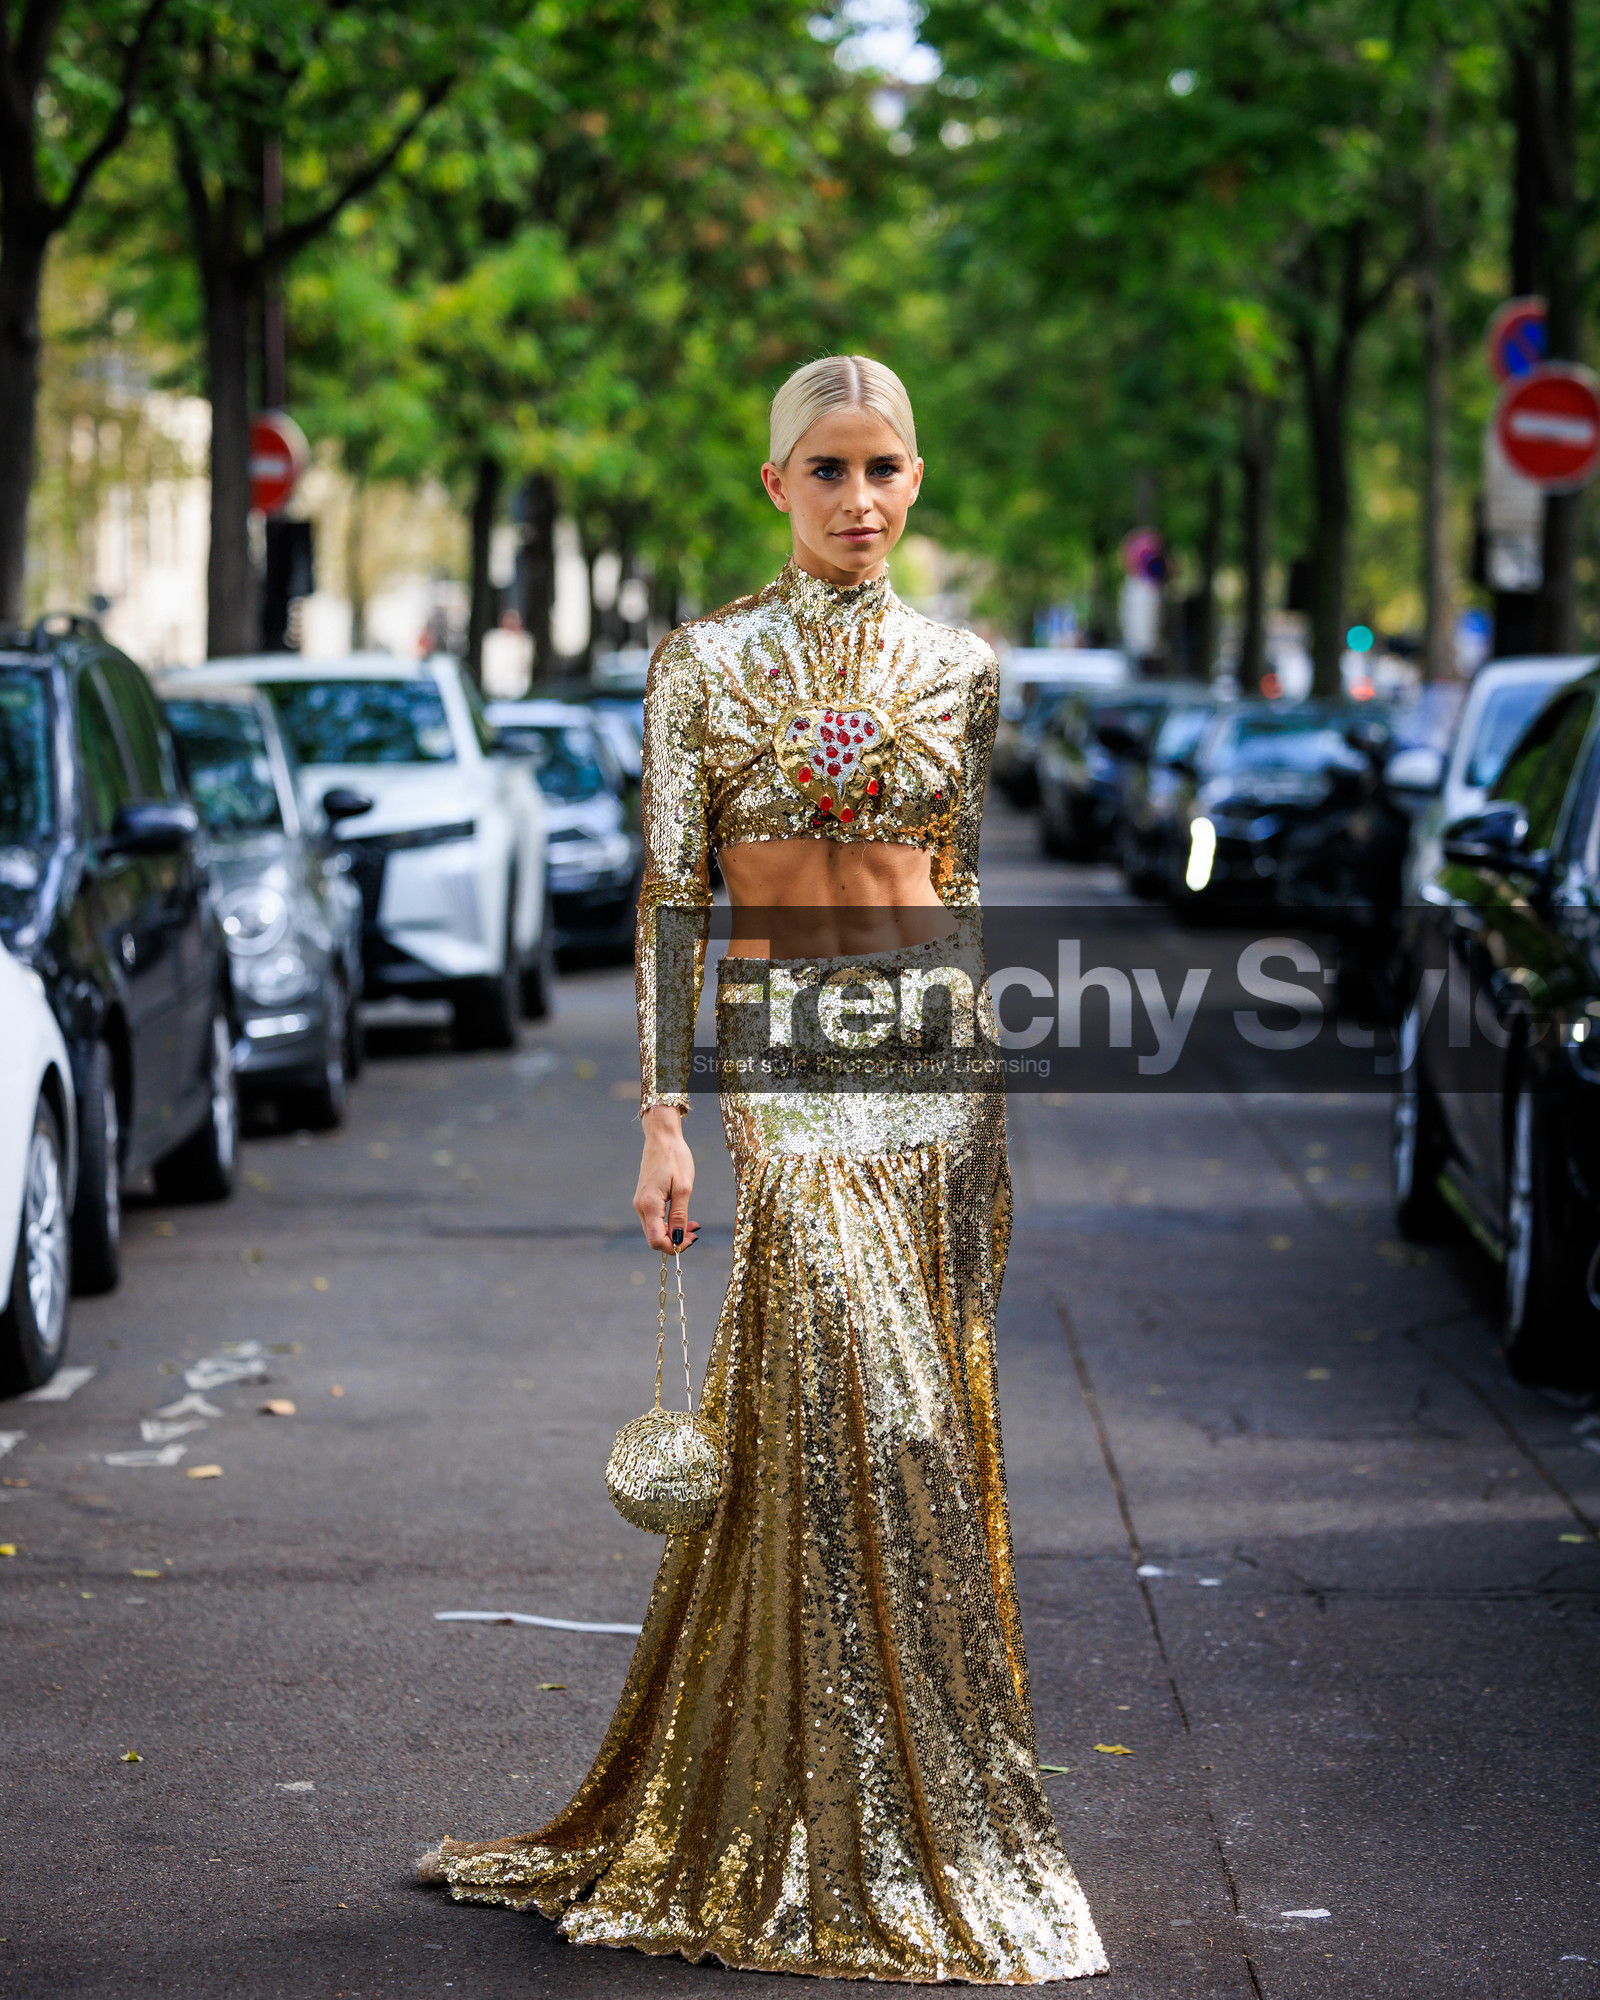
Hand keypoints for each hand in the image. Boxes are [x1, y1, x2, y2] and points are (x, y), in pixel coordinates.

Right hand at [634, 1104, 698, 1251]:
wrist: (662, 1137)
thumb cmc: (675, 1158)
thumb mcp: (684, 1187)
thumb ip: (680, 1215)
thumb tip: (677, 1239)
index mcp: (649, 1204)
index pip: (656, 1240)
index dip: (673, 1247)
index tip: (693, 1239)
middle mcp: (641, 1206)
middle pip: (654, 1237)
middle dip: (675, 1240)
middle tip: (697, 1232)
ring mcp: (640, 1202)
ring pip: (654, 1229)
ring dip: (673, 1232)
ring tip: (694, 1224)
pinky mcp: (644, 1198)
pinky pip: (655, 1219)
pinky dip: (669, 1222)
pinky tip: (683, 1216)